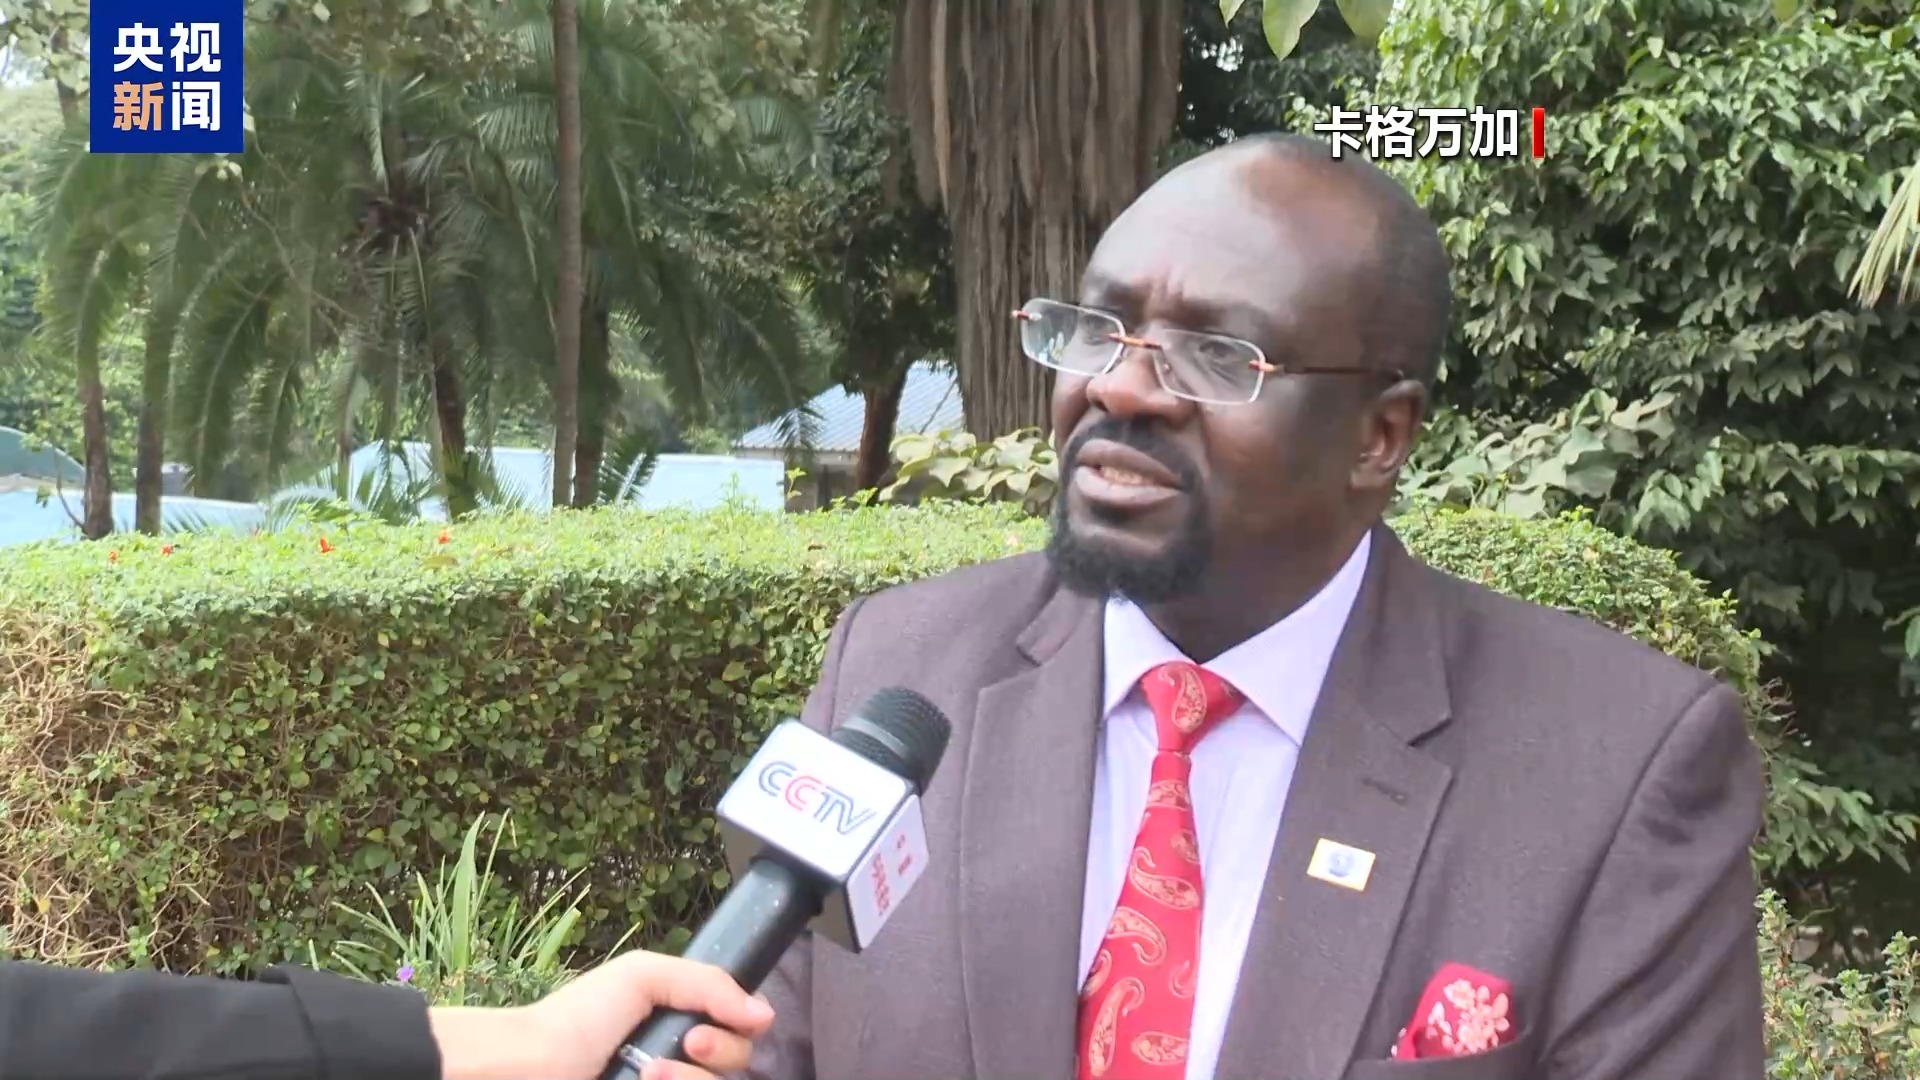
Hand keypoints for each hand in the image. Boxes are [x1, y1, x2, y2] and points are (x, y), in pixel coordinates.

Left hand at [429, 951, 775, 1079]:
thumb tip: (765, 1016)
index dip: (737, 1031)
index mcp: (680, 1025)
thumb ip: (708, 983)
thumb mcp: (643, 975)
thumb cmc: (578, 1018)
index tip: (705, 1026)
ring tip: (648, 1077)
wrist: (528, 1067)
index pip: (741, 1034)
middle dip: (719, 1055)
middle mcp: (678, 1063)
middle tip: (685, 1045)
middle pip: (739, 1068)